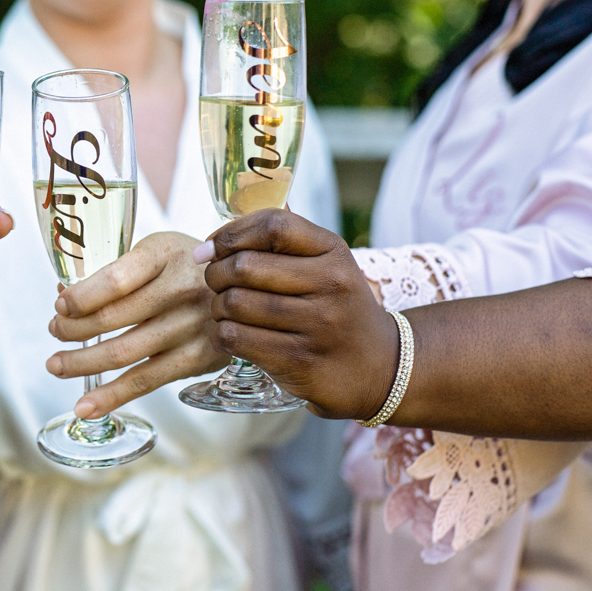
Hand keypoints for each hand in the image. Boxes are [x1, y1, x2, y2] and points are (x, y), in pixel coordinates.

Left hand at [45, 232, 229, 418]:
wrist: (244, 286)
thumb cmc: (184, 266)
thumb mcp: (156, 251)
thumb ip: (115, 271)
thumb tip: (63, 298)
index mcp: (165, 253)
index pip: (116, 279)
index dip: (81, 296)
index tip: (59, 305)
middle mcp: (182, 288)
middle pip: (113, 317)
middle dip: (72, 329)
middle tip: (55, 331)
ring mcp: (192, 326)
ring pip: (123, 353)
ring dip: (81, 362)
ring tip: (57, 364)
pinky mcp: (198, 359)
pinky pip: (145, 382)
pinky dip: (110, 397)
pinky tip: (84, 406)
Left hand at [201, 208, 397, 420]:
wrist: (381, 365)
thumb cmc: (338, 306)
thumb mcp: (327, 263)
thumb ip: (284, 239)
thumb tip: (222, 227)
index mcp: (334, 251)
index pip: (274, 225)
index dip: (231, 233)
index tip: (210, 246)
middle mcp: (330, 285)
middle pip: (244, 266)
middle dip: (216, 272)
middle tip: (216, 280)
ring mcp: (317, 325)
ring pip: (234, 303)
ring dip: (217, 306)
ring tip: (225, 309)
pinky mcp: (299, 361)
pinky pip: (235, 338)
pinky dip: (220, 333)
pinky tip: (230, 333)